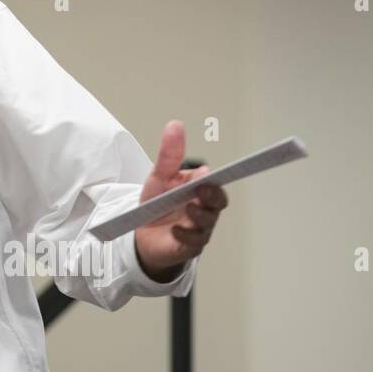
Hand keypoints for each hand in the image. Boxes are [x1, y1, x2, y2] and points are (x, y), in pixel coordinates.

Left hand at [134, 120, 228, 281]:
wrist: (142, 234)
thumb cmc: (156, 203)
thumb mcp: (159, 176)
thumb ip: (169, 154)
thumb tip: (175, 125)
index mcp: (200, 190)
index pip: (218, 182)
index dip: (225, 176)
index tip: (230, 169)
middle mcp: (205, 209)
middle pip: (218, 202)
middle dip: (212, 196)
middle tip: (201, 190)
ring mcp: (199, 229)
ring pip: (207, 222)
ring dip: (199, 215)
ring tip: (187, 209)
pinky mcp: (188, 246)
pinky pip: (193, 242)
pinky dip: (185, 235)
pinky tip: (175, 230)